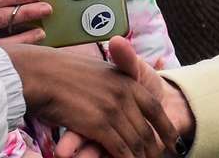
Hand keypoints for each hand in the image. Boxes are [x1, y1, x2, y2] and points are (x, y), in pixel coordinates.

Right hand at [3, 41, 177, 157]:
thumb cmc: (69, 71)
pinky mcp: (100, 124)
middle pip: (147, 130)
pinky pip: (120, 149)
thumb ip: (123, 69)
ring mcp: (114, 110)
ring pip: (136, 143)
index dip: (166, 128)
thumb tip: (140, 72)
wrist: (44, 72)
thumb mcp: (102, 68)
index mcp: (129, 82)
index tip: (175, 142)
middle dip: (154, 149)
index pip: (155, 109)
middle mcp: (126, 95)